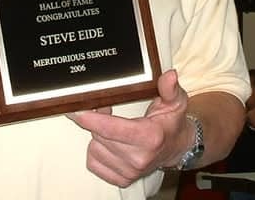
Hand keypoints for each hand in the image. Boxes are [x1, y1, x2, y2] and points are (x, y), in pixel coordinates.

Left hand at [67, 70, 189, 186]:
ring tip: (110, 126)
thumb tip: (169, 76)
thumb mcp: (175, 102)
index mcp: (150, 137)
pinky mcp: (122, 179)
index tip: (78, 111)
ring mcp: (130, 171)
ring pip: (94, 149)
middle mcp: (139, 158)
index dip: (92, 119)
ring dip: (97, 136)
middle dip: (97, 120)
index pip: (112, 129)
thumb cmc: (172, 123)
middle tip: (105, 109)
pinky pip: (94, 163)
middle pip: (100, 136)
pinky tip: (108, 142)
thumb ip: (169, 88)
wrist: (176, 148)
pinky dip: (96, 151)